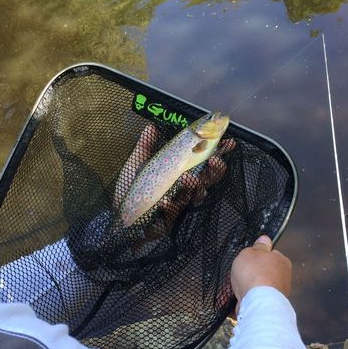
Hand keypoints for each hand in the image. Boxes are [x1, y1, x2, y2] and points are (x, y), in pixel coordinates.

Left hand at [113, 125, 234, 232]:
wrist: (118, 214)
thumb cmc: (130, 189)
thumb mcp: (136, 163)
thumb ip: (145, 146)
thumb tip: (151, 126)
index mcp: (180, 173)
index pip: (204, 163)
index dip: (218, 153)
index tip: (229, 142)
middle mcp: (184, 189)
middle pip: (208, 180)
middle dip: (215, 170)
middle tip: (214, 160)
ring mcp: (179, 206)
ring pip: (196, 196)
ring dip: (194, 185)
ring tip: (187, 178)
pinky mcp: (169, 222)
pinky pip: (174, 214)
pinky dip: (169, 207)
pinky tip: (163, 202)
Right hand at [230, 235, 291, 312]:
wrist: (257, 302)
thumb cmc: (254, 274)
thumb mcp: (250, 252)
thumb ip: (257, 246)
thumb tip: (265, 239)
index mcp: (282, 261)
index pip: (270, 255)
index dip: (257, 257)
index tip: (248, 259)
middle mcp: (284, 277)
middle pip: (265, 272)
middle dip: (253, 274)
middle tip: (241, 274)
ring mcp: (279, 293)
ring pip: (260, 287)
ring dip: (250, 288)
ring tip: (237, 288)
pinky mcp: (271, 306)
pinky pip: (256, 300)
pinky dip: (248, 299)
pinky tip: (240, 299)